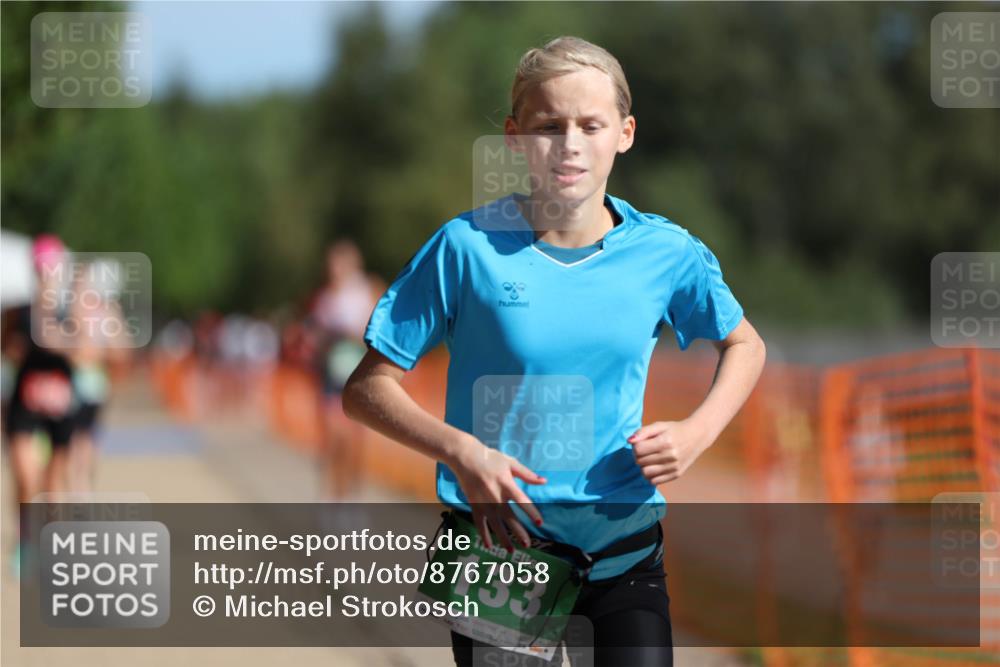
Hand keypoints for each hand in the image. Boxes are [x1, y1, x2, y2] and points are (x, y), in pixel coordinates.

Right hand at [450, 438, 546, 552]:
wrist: (465, 457)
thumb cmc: (490, 458)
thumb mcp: (510, 463)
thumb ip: (526, 474)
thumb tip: (543, 481)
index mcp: (507, 484)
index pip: (522, 502)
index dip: (531, 513)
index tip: (540, 523)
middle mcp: (496, 496)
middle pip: (509, 518)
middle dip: (518, 532)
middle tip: (527, 544)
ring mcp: (484, 503)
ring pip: (495, 524)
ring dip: (503, 538)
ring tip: (511, 550)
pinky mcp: (474, 505)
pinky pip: (479, 523)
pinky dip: (483, 534)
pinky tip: (489, 545)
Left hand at [628, 419, 710, 484]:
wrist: (696, 436)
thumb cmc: (675, 430)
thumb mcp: (659, 426)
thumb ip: (643, 432)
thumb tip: (629, 441)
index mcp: (665, 441)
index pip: (638, 449)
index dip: (635, 446)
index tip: (641, 443)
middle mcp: (670, 455)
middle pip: (640, 461)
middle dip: (638, 456)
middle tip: (645, 450)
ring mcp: (674, 466)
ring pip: (645, 473)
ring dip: (643, 466)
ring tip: (649, 459)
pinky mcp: (676, 474)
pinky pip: (655, 481)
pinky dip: (650, 475)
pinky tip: (654, 466)